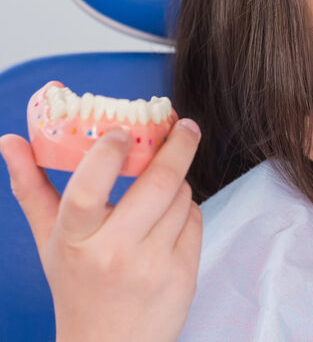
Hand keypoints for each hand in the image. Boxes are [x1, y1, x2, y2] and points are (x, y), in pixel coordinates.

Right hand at [0, 118, 203, 341]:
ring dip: (179, 181)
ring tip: (164, 186)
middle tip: (184, 126)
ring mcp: (152, 265)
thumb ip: (32, 187)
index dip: (108, 153)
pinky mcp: (183, 274)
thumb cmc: (78, 285)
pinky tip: (170, 219)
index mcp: (76, 240)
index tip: (123, 131)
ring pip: (182, 196)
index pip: (88, 188)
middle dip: (178, 146)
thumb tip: (9, 141)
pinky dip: (187, 209)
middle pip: (159, 182)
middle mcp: (114, 253)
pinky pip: (195, 219)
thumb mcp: (50, 239)